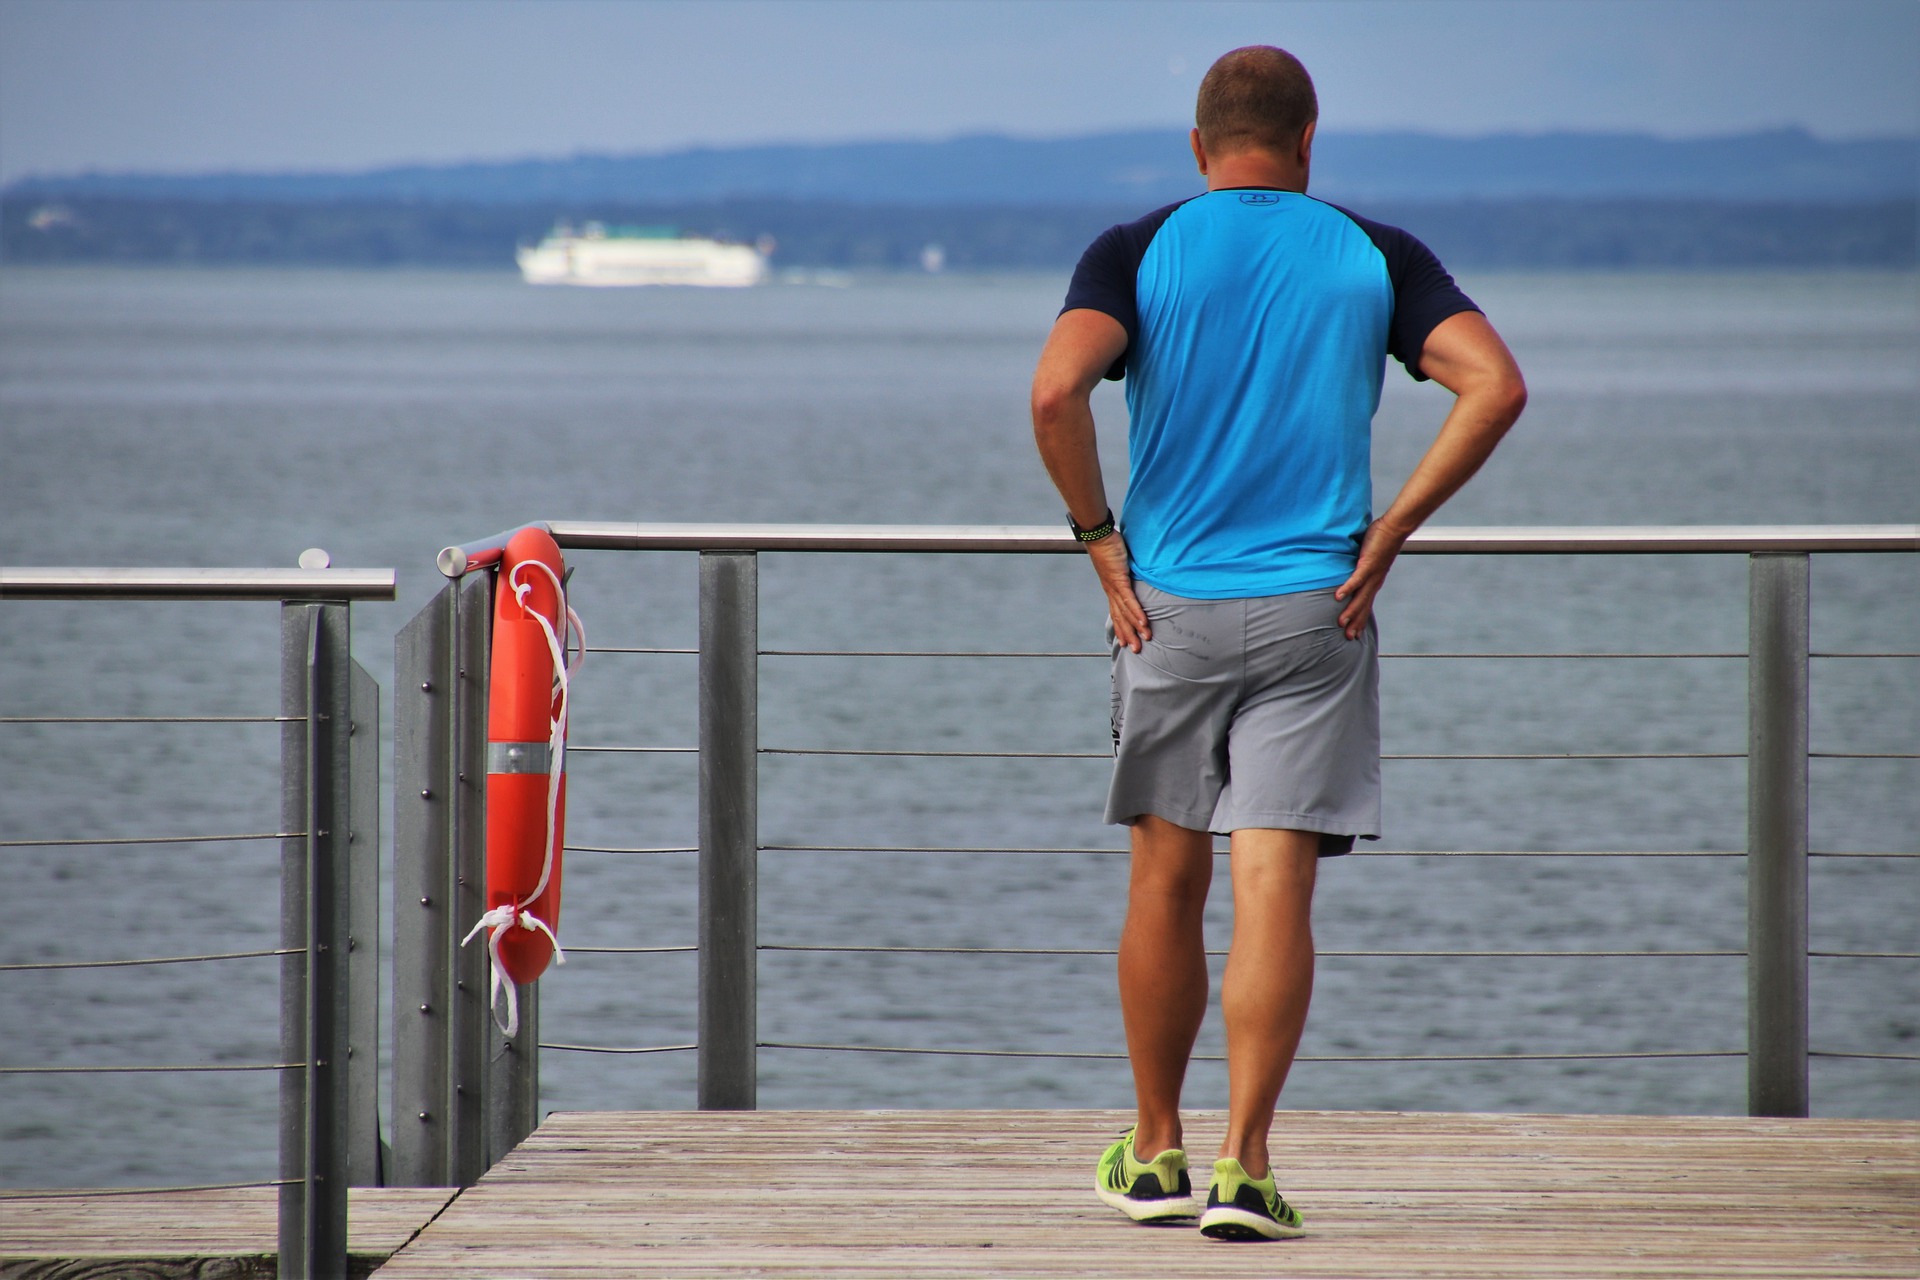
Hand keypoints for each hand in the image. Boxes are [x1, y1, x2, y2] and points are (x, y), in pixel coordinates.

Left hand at [1086, 532, 1148, 651]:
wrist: (1098, 535)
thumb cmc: (1109, 546)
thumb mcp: (1120, 563)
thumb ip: (1128, 571)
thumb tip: (1136, 573)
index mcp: (1111, 589)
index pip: (1116, 613)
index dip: (1121, 628)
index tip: (1125, 642)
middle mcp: (1111, 592)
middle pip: (1120, 618)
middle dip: (1128, 635)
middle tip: (1135, 650)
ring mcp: (1115, 587)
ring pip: (1125, 613)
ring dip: (1135, 628)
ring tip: (1144, 639)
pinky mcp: (1119, 580)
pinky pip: (1129, 600)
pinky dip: (1136, 612)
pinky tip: (1142, 622)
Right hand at [1334, 519, 1409, 639]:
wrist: (1395, 528)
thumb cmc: (1382, 539)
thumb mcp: (1369, 558)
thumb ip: (1360, 566)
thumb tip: (1351, 569)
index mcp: (1374, 581)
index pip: (1366, 604)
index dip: (1360, 620)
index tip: (1355, 633)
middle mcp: (1374, 582)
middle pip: (1364, 606)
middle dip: (1356, 623)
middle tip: (1348, 637)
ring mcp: (1372, 574)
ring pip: (1360, 597)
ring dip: (1351, 611)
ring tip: (1341, 623)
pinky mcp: (1368, 564)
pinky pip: (1356, 579)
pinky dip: (1348, 589)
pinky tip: (1338, 597)